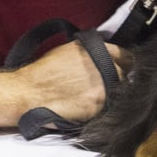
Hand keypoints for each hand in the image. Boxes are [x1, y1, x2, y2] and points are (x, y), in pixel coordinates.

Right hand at [16, 40, 132, 123]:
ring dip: (113, 95)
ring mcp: (102, 86)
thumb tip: (107, 58)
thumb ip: (91, 53)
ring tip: (94, 98)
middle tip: (108, 86)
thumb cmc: (43, 73)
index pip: (125, 55)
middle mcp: (102, 65)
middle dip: (119, 79)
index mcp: (95, 49)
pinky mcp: (98, 105)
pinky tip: (89, 106)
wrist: (29, 93)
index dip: (126, 62)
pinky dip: (104, 108)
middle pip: (125, 74)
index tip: (127, 68)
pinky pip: (109, 107)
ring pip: (119, 92)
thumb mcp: (68, 50)